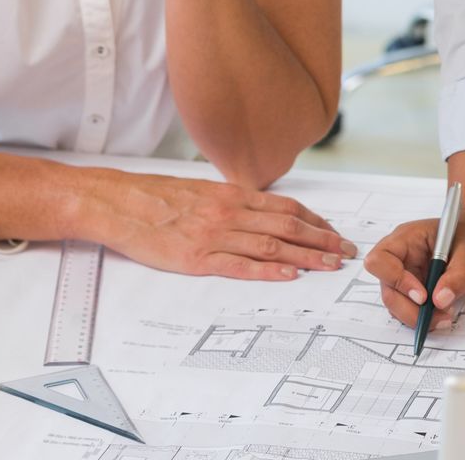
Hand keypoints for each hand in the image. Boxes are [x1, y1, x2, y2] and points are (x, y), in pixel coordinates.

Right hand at [85, 167, 355, 280]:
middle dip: (322, 239)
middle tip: (347, 252)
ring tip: (330, 265)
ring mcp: (214, 234)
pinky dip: (267, 270)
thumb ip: (231, 200)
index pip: (286, 206)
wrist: (118, 202)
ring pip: (271, 244)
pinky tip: (289, 275)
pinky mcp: (196, 257)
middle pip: (287, 225)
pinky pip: (239, 264)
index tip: (335, 232)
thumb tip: (260, 209)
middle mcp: (229, 211)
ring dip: (306, 256)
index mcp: (232, 194)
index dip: (316, 220)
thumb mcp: (201, 190)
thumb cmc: (156, 197)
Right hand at [362, 212, 464, 332]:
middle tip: (438, 315)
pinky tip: (442, 315)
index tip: (422, 295)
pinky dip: (423, 317)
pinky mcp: (413, 290)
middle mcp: (401, 257)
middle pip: (388, 289)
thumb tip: (440, 300)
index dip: (395, 280)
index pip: (380, 259)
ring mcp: (405, 274)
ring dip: (417, 316)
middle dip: (410, 308)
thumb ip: (458, 276)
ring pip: (396, 304)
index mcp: (407, 238)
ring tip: (445, 315)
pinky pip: (409, 309)